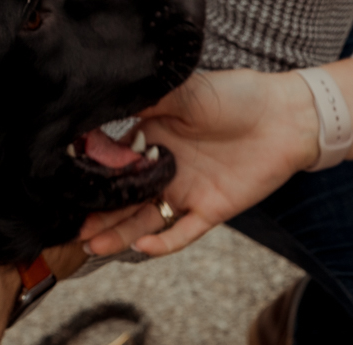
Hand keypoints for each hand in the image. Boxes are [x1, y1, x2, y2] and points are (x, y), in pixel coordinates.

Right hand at [80, 56, 352, 258]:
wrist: (286, 118)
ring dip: (119, 233)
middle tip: (70, 227)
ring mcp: (187, 191)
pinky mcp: (211, 210)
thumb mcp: (186, 91)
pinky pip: (183, 232)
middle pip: (123, 198)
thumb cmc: (237, 97)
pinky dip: (163, 241)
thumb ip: (147, 101)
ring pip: (145, 219)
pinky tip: (141, 245)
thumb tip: (104, 106)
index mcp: (152, 138)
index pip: (113, 162)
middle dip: (97, 214)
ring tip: (90, 245)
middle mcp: (165, 169)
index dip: (92, 175)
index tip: (66, 182)